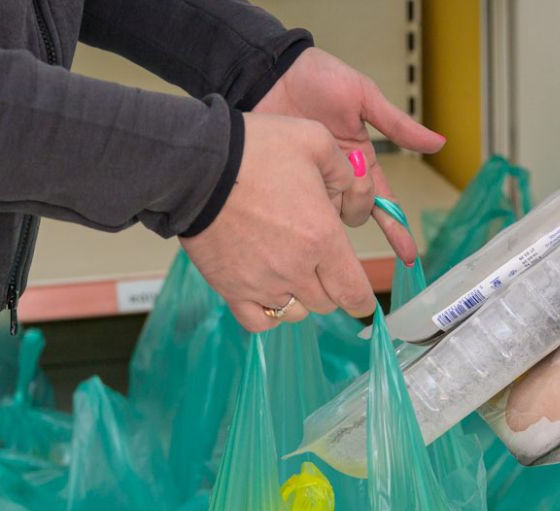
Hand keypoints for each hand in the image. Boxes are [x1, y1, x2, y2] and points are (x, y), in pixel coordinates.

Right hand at [181, 112, 375, 332]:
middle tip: (319, 260)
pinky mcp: (231, 288)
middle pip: (326, 302)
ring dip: (300, 297)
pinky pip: (260, 321)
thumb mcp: (316, 141)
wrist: (197, 166)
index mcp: (321, 237)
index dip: (363, 299)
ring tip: (291, 269)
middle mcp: (295, 268)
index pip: (354, 291)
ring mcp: (261, 283)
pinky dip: (269, 313)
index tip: (362, 299)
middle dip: (330, 285)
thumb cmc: (256, 149)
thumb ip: (348, 175)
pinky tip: (269, 292)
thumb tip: (358, 202)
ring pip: (296, 312)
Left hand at [255, 48, 445, 262]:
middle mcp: (337, 176)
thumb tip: (439, 142)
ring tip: (309, 180)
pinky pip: (297, 205)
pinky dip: (299, 208)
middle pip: (356, 212)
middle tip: (341, 182)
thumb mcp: (364, 97)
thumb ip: (398, 125)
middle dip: (356, 207)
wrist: (270, 71)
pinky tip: (290, 208)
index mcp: (360, 160)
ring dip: (326, 205)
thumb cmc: (319, 77)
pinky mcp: (284, 182)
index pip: (384, 202)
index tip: (409, 256)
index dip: (397, 229)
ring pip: (327, 213)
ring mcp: (310, 181)